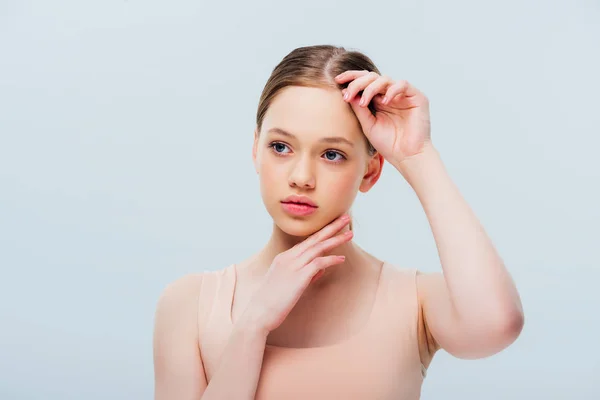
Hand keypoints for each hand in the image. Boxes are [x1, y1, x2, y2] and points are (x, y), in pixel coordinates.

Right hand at [239, 214, 352, 334]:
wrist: (258, 313)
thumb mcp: (288, 284)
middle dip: (331, 227)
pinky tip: (341, 259)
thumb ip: (305, 274)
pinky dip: (331, 259)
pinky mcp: (298, 276)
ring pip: (318, 247)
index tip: (334, 226)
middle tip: (345, 218)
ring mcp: (293, 266)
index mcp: (284, 257)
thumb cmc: (272, 302)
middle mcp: (288, 258)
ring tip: (350, 233)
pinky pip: (319, 263)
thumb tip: (321, 269)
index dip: (322, 233)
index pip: (306, 242)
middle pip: (314, 238)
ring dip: (336, 239)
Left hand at [335, 70, 431, 165]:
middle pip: (372, 77)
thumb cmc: (388, 143)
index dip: (352, 77)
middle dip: (358, 83)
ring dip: (371, 87)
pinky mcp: (416, 97)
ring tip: (364, 102)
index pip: (365, 81)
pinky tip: (384, 101)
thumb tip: (345, 91)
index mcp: (378, 100)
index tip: (337, 80)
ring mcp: (403, 95)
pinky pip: (403, 85)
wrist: (407, 157)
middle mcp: (390, 94)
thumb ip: (358, 108)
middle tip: (348, 95)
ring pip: (385, 79)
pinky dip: (392, 90)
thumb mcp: (367, 124)